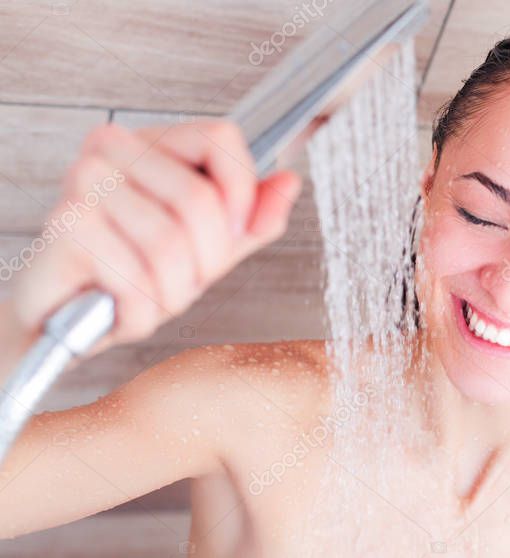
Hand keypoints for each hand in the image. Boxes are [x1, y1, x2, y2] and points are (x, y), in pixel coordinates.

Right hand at [6, 120, 299, 354]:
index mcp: (151, 143)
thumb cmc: (130, 276)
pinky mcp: (64, 228)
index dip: (242, 193)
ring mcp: (83, 185)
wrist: (60, 321)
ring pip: (169, 245)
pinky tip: (121, 311)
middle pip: (199, 199)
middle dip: (207, 261)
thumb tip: (290, 182)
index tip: (233, 232)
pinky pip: (134, 279)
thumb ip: (250, 218)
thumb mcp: (207, 247)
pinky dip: (140, 313)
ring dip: (172, 293)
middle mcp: (111, 150)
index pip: (220, 138)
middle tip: (185, 282)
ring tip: (151, 297)